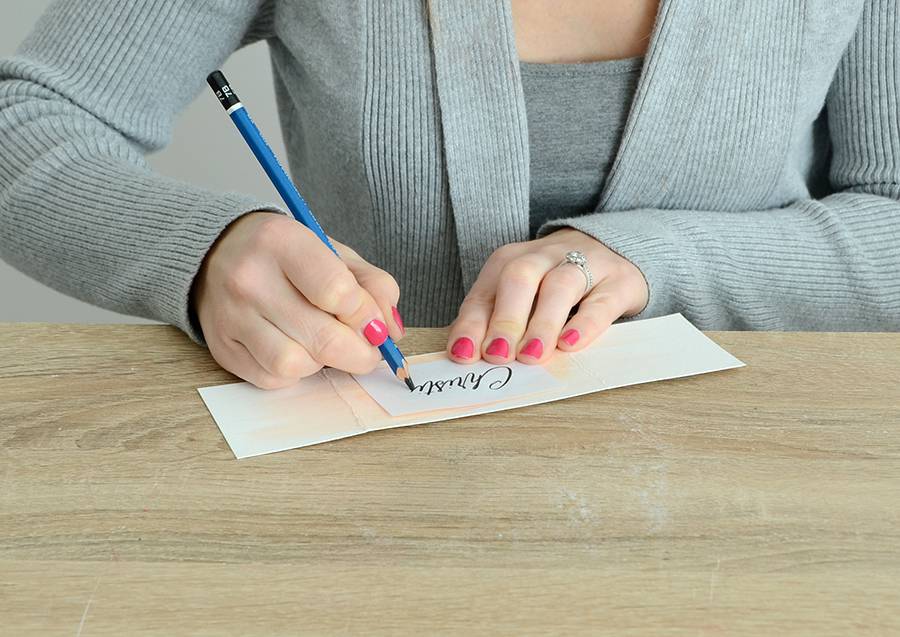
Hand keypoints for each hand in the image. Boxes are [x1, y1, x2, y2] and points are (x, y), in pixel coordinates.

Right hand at [192, 212, 404, 388]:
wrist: (216, 253)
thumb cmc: (288, 255)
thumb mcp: (334, 252)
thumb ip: (373, 285)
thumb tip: (390, 331)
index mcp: (282, 241)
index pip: (338, 292)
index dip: (368, 318)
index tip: (376, 326)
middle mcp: (249, 278)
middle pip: (323, 338)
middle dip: (359, 353)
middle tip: (367, 350)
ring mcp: (230, 315)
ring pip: (296, 365)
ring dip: (322, 363)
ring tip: (321, 343)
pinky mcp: (221, 346)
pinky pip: (272, 379)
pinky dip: (294, 373)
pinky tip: (294, 348)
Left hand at [446, 228, 647, 364]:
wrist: (612, 247)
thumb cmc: (551, 285)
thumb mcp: (519, 299)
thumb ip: (492, 323)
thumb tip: (466, 358)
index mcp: (509, 262)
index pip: (484, 293)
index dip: (472, 324)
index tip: (463, 355)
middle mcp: (543, 258)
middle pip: (519, 278)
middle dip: (506, 319)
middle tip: (498, 355)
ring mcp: (584, 265)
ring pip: (560, 286)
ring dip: (542, 322)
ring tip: (531, 355)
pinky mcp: (618, 281)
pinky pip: (601, 300)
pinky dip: (585, 324)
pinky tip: (570, 344)